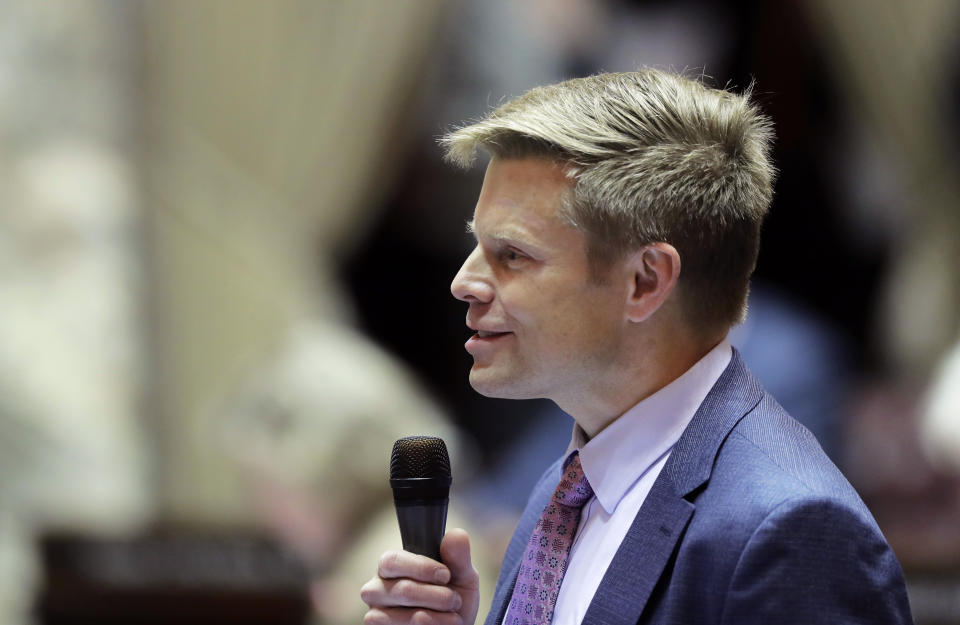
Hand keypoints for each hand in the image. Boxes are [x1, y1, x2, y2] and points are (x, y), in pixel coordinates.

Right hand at [361, 528, 479, 624]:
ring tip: (454, 615)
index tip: (446, 575)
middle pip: (402, 590)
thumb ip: (458, 556)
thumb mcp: (462, 575)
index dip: (421, 568)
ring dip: (438, 615)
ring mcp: (377, 614)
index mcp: (391, 566)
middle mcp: (377, 589)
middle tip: (455, 600)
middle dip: (437, 596)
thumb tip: (456, 535)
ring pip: (406, 616)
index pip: (392, 560)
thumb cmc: (452, 597)